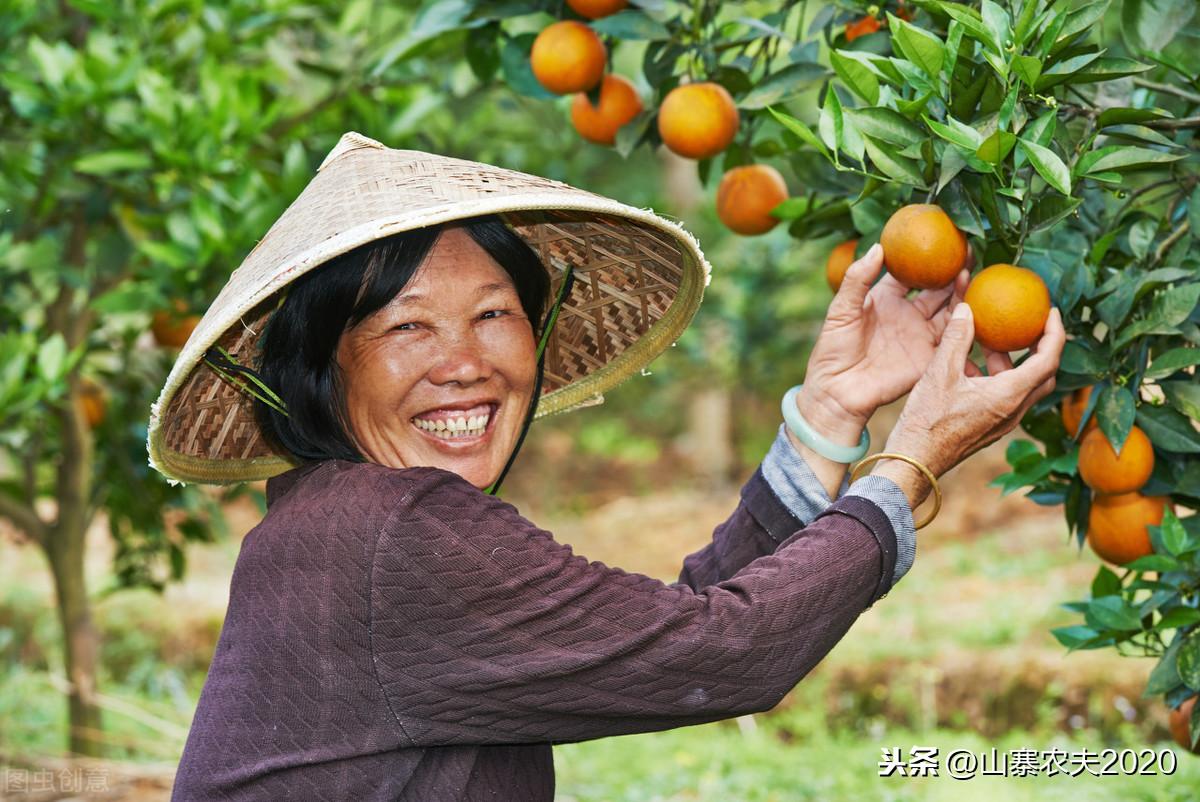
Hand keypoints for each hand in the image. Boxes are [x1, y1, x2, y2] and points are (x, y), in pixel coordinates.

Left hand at [800, 242, 972, 433]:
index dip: (926, 258)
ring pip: (950, 310)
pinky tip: (977, 309)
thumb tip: (877, 247)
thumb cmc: (832, 349)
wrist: (838, 391)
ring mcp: (922, 335)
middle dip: (954, 271)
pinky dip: (967, 325)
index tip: (941, 241)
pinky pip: (955, 339)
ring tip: (971, 274)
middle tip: (968, 253)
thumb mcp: (840, 310)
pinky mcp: (931, 358)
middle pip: (938, 288)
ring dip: (963, 293)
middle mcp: (908, 314)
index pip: (911, 273)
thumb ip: (857, 279)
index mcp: (886, 299)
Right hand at [873, 303, 1065, 509]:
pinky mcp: (991, 427)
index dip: (1055, 333)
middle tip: (1032, 326)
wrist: (916, 461)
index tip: (1050, 312)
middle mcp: (1014, 410)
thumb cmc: (927, 420)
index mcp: (1009, 394)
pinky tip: (971, 366)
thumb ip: (957, 338)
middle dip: (1042, 347)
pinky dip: (999, 377)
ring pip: (1024, 386)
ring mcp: (1003, 421)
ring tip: (993, 342)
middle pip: (1044, 374)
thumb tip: (967, 308)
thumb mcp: (939, 373)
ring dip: (1015, 362)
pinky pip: (1007, 397)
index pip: (1048, 360)